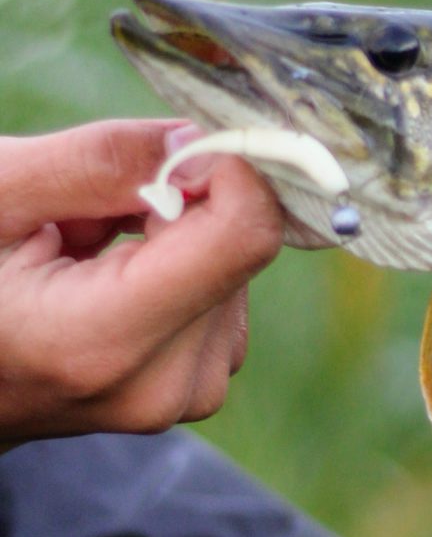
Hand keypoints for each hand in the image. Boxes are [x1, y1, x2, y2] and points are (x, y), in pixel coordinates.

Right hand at [0, 120, 284, 446]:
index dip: (226, 171)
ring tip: (84, 258)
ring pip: (237, 268)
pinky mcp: (200, 388)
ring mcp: (186, 396)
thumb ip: (99, 163)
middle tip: (88, 218)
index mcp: (100, 342)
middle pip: (239, 246)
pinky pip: (226, 296)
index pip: (242, 236)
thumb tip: (200, 140)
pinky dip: (180, 270)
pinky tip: (109, 281)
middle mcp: (162, 385)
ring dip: (174, 240)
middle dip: (178, 208)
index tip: (178, 146)